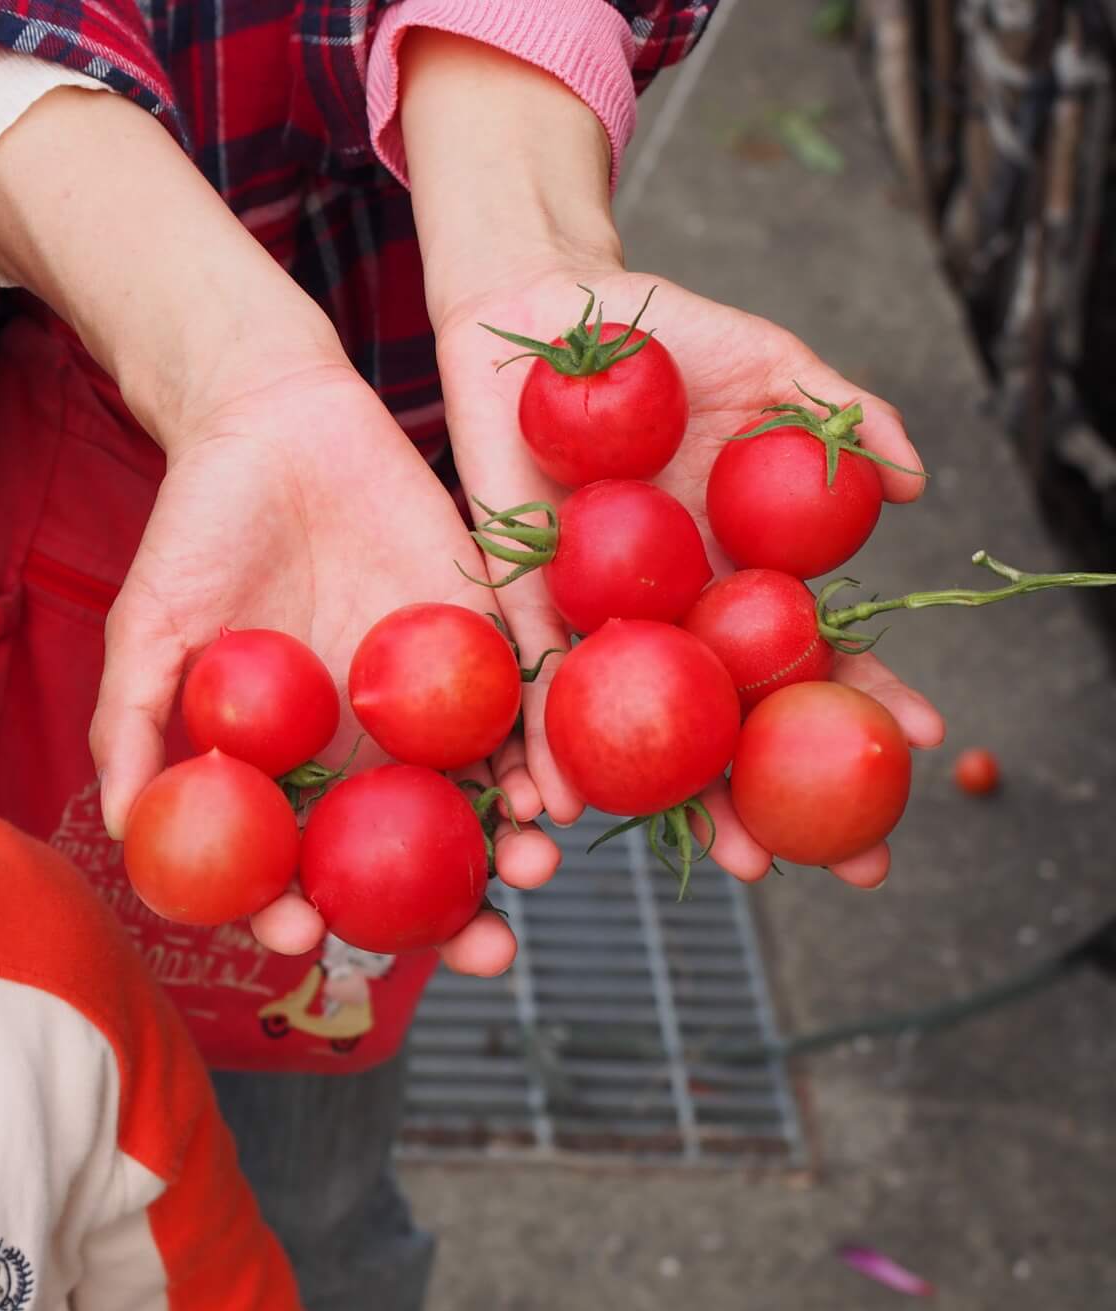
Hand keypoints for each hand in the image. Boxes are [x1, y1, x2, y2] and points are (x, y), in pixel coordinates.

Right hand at [90, 356, 560, 975]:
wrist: (274, 419)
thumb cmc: (196, 528)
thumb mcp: (150, 627)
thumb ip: (132, 723)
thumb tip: (122, 829)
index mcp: (284, 769)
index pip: (300, 867)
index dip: (305, 913)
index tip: (310, 934)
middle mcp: (363, 752)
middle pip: (411, 862)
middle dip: (452, 921)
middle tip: (481, 953)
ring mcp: (429, 704)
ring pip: (481, 800)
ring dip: (512, 849)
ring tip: (529, 868)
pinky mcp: (484, 640)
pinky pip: (523, 709)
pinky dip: (543, 754)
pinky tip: (552, 787)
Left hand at [434, 267, 945, 882]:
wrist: (544, 313)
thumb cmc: (662, 337)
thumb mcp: (768, 366)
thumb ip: (841, 416)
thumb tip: (914, 482)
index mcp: (741, 563)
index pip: (814, 647)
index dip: (866, 694)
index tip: (924, 743)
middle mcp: (675, 604)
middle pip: (735, 713)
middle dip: (782, 789)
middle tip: (834, 861)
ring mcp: (600, 608)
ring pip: (642, 720)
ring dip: (680, 796)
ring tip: (727, 860)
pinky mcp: (521, 592)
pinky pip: (532, 674)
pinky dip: (548, 736)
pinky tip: (567, 802)